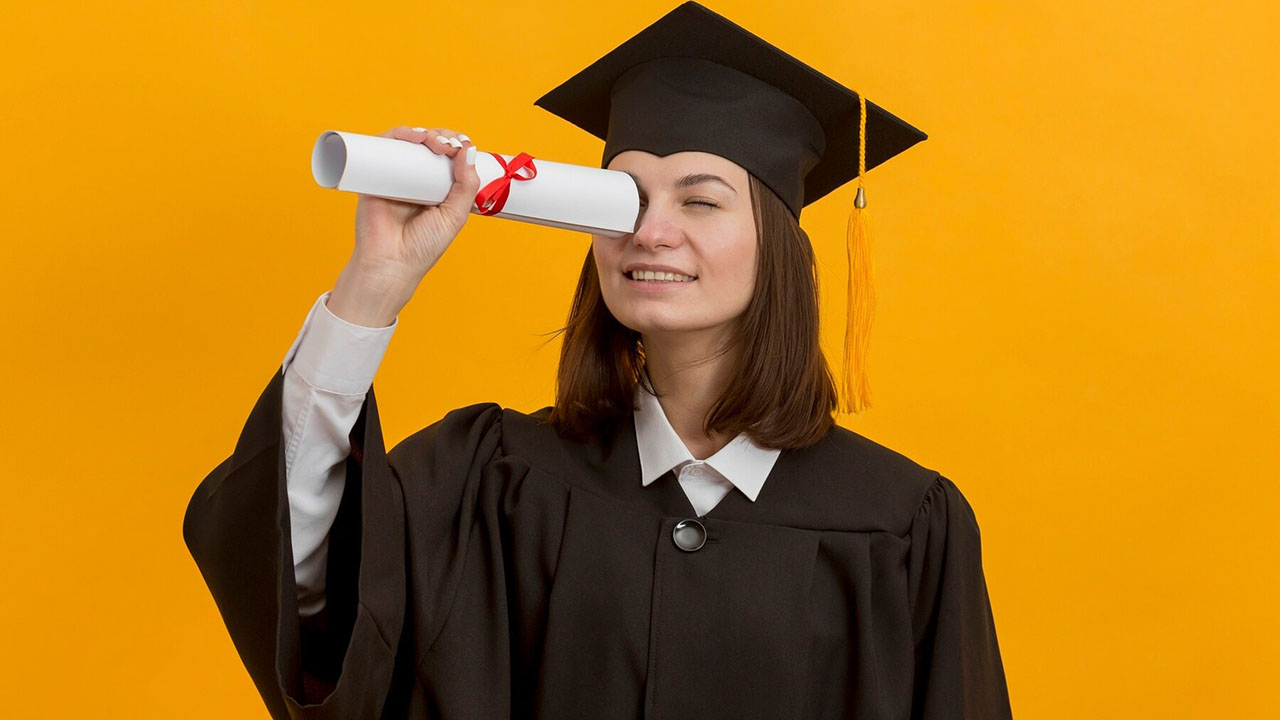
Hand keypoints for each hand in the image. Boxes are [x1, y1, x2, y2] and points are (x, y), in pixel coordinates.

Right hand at [328, 126, 479, 326]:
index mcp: (436, 189)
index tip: (464, 145)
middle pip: (428, 146)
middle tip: (449, 145)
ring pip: (407, 143)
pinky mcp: (373, 176)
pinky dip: (396, 135)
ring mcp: (394, 176)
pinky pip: (381, 147)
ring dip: (422, 133)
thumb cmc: (423, 246)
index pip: (447, 157)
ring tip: (432, 142)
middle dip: (442, 137)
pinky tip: (411, 138)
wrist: (391, 263)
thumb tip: (470, 149)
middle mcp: (415, 180)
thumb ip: (466, 186)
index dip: (456, 145)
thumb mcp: (455, 215)